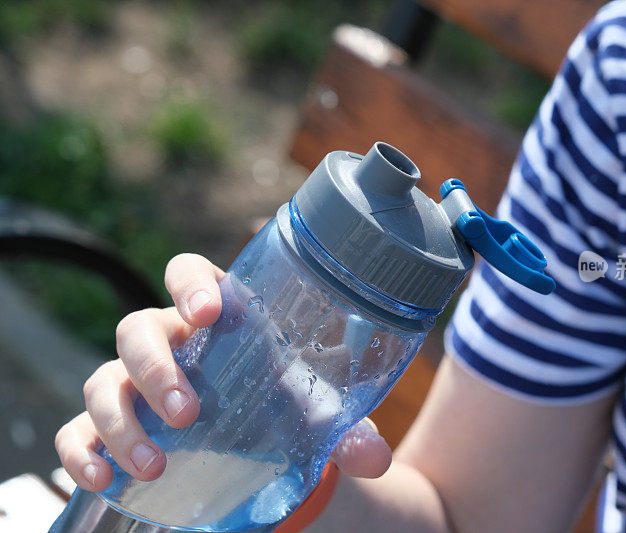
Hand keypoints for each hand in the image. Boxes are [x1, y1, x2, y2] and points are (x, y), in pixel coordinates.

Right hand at [54, 253, 392, 491]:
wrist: (252, 441)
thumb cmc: (278, 404)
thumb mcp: (311, 411)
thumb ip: (344, 429)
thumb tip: (376, 460)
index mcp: (217, 319)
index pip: (189, 273)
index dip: (191, 283)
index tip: (211, 311)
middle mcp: (169, 342)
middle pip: (136, 329)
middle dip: (156, 367)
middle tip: (189, 411)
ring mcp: (133, 383)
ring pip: (102, 380)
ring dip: (121, 421)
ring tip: (156, 465)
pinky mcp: (109, 426)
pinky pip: (75, 430)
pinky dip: (80, 452)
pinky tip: (104, 479)